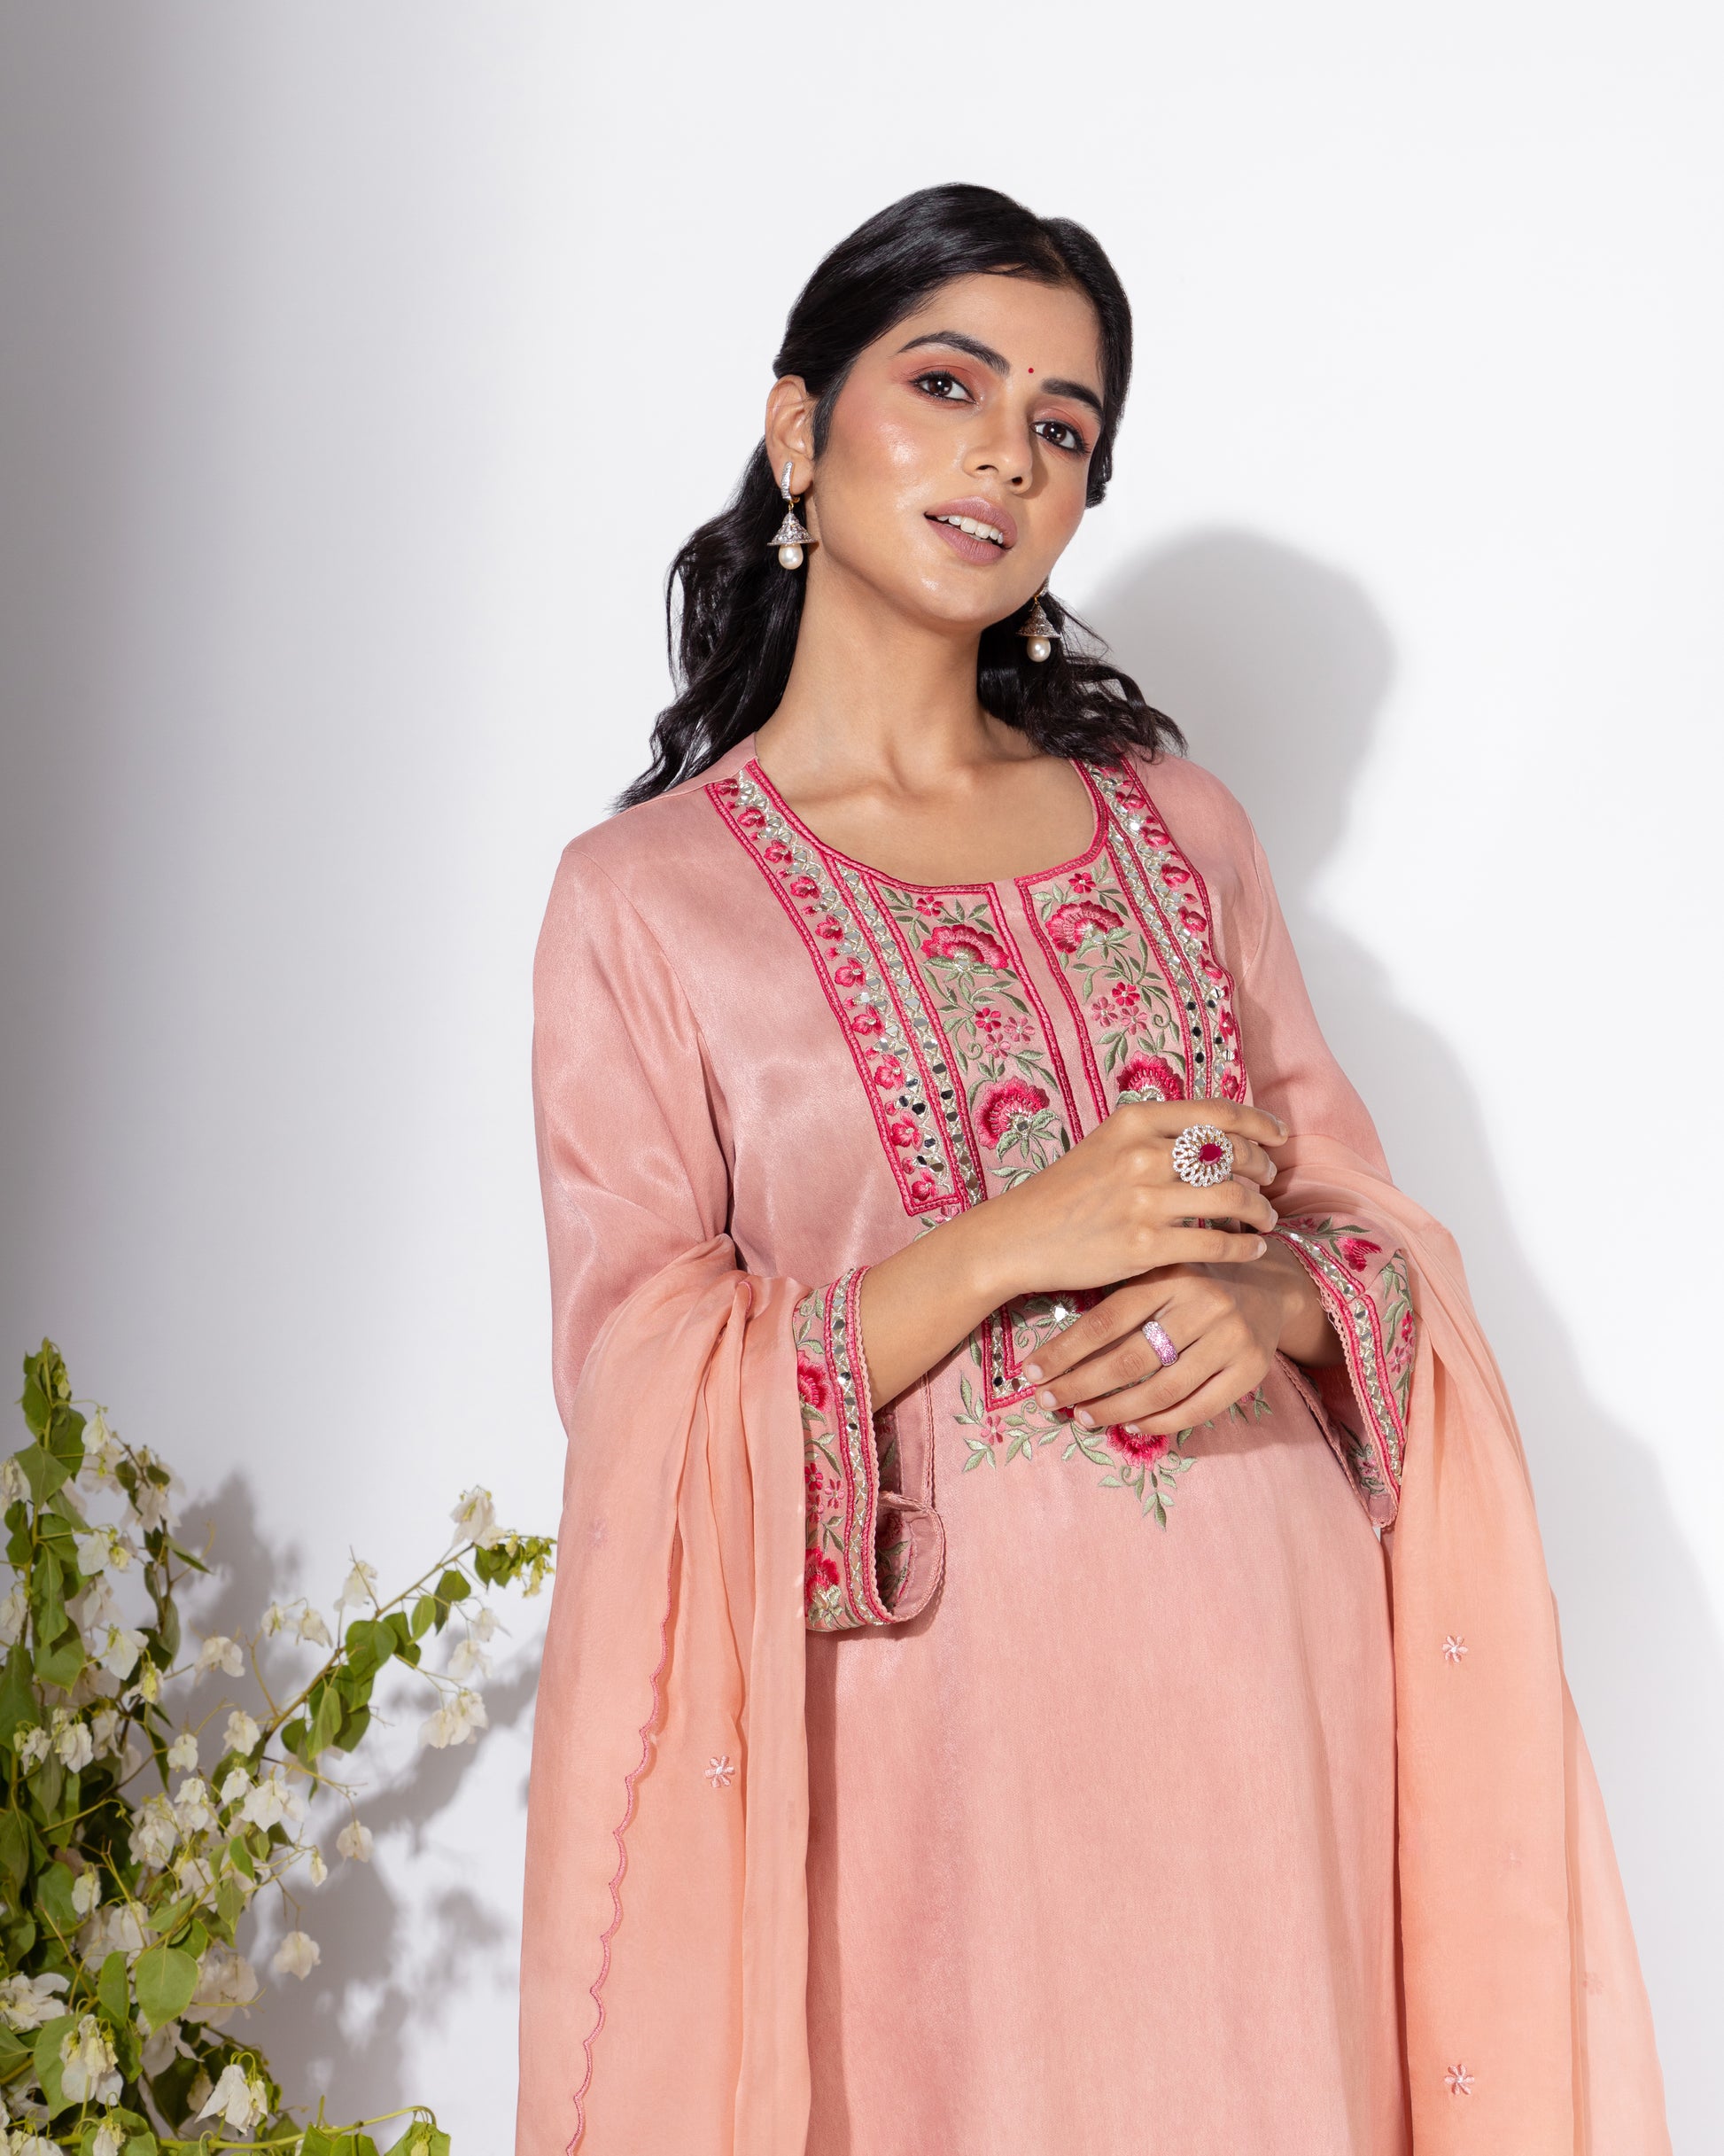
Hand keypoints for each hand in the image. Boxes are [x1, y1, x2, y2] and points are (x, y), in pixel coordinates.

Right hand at [967, 1099, 1287, 1306]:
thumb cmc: (1066, 1191)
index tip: (1278, 1138)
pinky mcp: (1144, 1246)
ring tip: (1265, 1219)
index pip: (1218, 1113)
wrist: (1017, 1236)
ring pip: (1232, 1198)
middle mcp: (1142, 1154)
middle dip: (1262, 1169)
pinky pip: (1215, 1243)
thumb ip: (1156, 1135)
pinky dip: (1243, 1248)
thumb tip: (1218, 1136)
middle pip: (1231, 1153)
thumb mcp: (1107, 1143)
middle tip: (1269, 1184)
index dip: (1259, 1124)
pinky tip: (1250, 1249)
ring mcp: (1144, 1201)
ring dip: (1261, 1210)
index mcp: (1134, 1121)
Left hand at [1019, 1241, 1329, 1438]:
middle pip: (1130, 1357)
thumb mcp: (1158, 1274)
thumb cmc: (1194, 1283)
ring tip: (1083, 1418)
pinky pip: (1198, 1407)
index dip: (1065, 1350)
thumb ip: (1119, 1299)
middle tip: (1049, 1401)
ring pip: (1162, 1388)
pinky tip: (1132, 1426)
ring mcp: (1230, 1338)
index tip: (1032, 1373)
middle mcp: (1202, 1304)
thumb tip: (1054, 1350)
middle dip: (1082, 1384)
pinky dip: (1161, 1422)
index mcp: (1169, 1275)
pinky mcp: (1250, 1370)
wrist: (1270, 1286)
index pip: (1106, 1319)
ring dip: (1116, 1410)